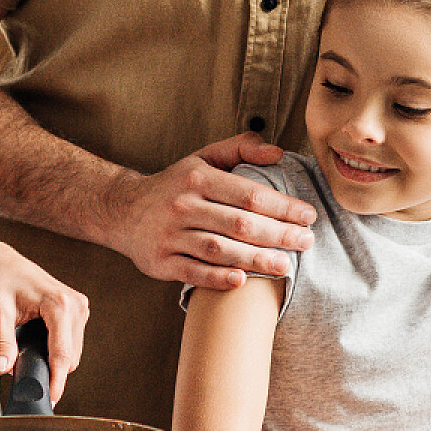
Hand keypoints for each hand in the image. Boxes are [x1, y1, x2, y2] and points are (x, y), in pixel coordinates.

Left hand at [0, 239, 88, 399]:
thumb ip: (2, 342)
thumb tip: (2, 369)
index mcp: (60, 303)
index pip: (63, 354)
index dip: (56, 381)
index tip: (49, 399)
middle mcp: (75, 304)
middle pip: (70, 357)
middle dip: (51, 371)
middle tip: (24, 376)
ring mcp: (79, 306)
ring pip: (72, 351)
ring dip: (54, 360)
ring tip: (27, 355)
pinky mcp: (76, 309)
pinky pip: (71, 341)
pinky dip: (56, 350)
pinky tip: (37, 345)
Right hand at [106, 133, 308, 288]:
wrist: (123, 210)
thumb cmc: (174, 185)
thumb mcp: (203, 158)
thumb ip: (240, 149)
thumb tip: (277, 153)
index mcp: (197, 177)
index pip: (248, 194)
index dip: (282, 206)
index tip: (308, 216)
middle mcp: (182, 205)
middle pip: (238, 224)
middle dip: (278, 234)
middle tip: (306, 242)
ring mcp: (170, 235)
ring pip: (219, 249)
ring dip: (255, 259)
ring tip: (285, 265)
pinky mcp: (160, 262)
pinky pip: (193, 272)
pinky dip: (218, 278)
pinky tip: (242, 281)